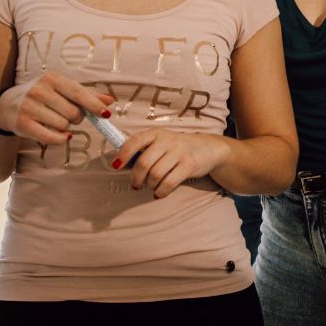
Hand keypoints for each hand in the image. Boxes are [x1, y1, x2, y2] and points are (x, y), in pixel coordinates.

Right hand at [0, 72, 114, 146]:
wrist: (8, 104)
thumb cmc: (42, 96)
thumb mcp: (62, 89)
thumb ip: (86, 95)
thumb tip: (110, 101)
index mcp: (52, 78)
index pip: (78, 93)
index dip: (94, 105)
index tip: (106, 114)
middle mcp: (39, 90)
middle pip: (73, 113)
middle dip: (77, 118)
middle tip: (70, 116)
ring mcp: (29, 106)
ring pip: (63, 125)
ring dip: (66, 127)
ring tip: (57, 121)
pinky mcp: (23, 123)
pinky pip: (51, 137)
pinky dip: (60, 139)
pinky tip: (61, 135)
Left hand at [114, 129, 230, 198]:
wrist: (209, 148)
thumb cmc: (178, 148)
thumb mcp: (162, 141)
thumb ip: (145, 149)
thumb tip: (121, 163)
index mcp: (156, 133)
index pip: (135, 141)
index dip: (123, 154)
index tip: (116, 166)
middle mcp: (167, 140)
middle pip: (144, 162)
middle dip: (136, 178)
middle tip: (135, 185)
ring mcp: (179, 152)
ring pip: (155, 174)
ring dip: (149, 185)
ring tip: (150, 187)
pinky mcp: (189, 165)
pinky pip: (169, 182)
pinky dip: (161, 191)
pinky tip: (159, 193)